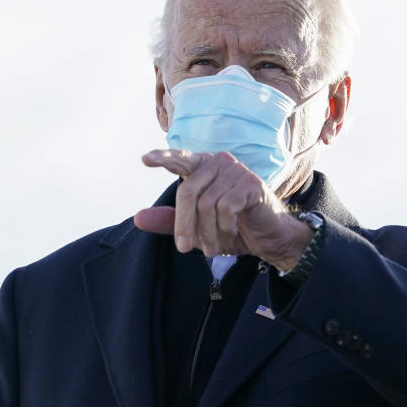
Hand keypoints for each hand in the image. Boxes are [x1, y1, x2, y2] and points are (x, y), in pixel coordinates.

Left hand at [134, 149, 313, 270]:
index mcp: (203, 168)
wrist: (269, 239)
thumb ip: (170, 222)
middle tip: (184, 249)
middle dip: (184, 225)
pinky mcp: (251, 184)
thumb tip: (138, 218)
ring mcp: (236, 171)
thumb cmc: (232, 229)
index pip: (180, 159)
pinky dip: (225, 227)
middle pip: (188, 192)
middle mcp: (218, 163)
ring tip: (215, 247)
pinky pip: (226, 207)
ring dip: (208, 232)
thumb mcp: (196, 229)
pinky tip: (233, 232)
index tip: (145, 160)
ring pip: (206, 204)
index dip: (163, 158)